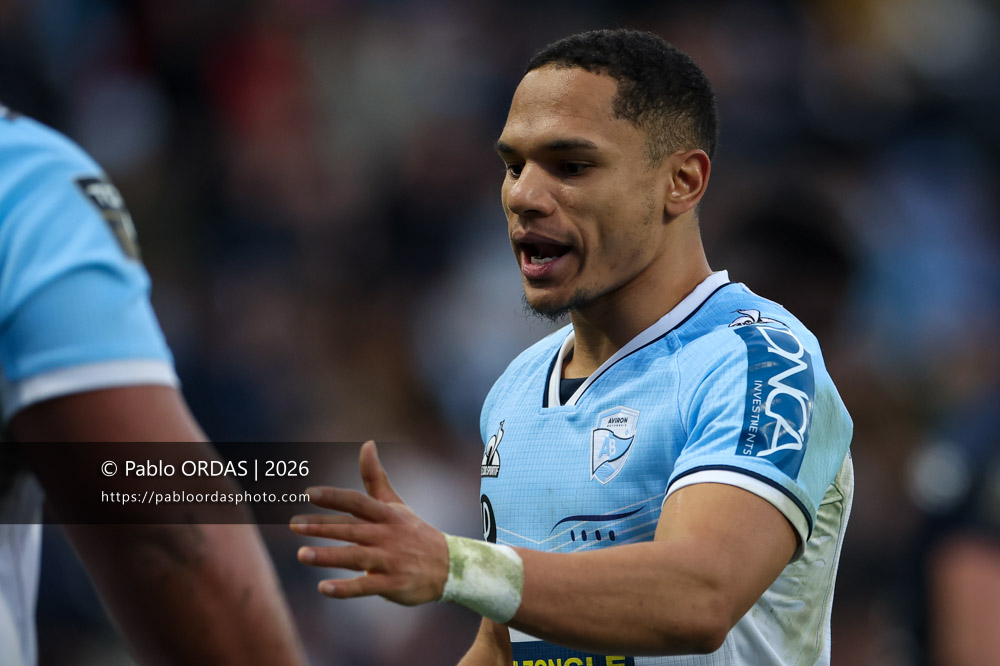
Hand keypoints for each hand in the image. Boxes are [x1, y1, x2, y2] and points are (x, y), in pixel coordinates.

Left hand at [291, 440, 449, 605]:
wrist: (449, 567)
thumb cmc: (414, 533)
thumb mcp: (396, 505)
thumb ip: (376, 477)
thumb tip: (367, 443)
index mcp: (386, 515)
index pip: (357, 502)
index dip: (334, 497)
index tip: (309, 493)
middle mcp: (387, 536)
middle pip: (350, 529)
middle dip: (321, 527)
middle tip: (293, 525)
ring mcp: (390, 560)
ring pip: (355, 557)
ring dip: (328, 556)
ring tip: (302, 554)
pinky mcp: (392, 584)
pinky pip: (366, 586)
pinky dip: (345, 588)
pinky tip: (324, 588)